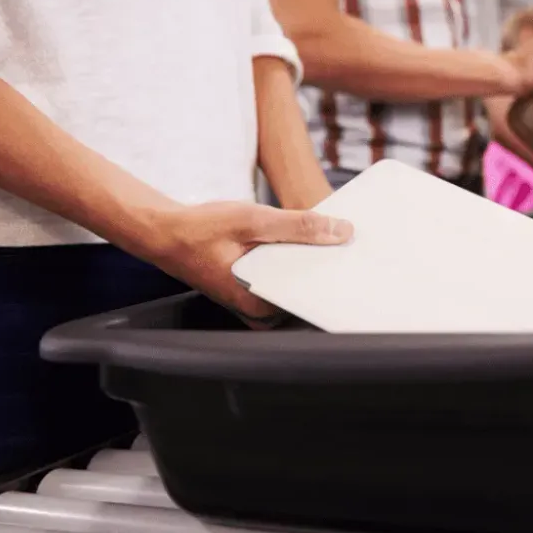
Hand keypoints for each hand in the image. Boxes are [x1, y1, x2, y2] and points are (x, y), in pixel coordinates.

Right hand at [150, 202, 352, 326]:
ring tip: (340, 241)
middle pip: (311, 293)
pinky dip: (301, 262)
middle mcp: (262, 312)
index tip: (364, 263)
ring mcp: (260, 305)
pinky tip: (315, 241)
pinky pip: (290, 279)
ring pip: (301, 286)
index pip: (315, 298)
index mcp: (261, 304)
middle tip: (358, 248)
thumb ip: (298, 226)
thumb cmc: (202, 229)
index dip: (341, 280)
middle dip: (333, 271)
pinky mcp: (259, 292)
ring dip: (318, 265)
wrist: (168, 233)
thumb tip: (341, 231)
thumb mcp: (253, 220)